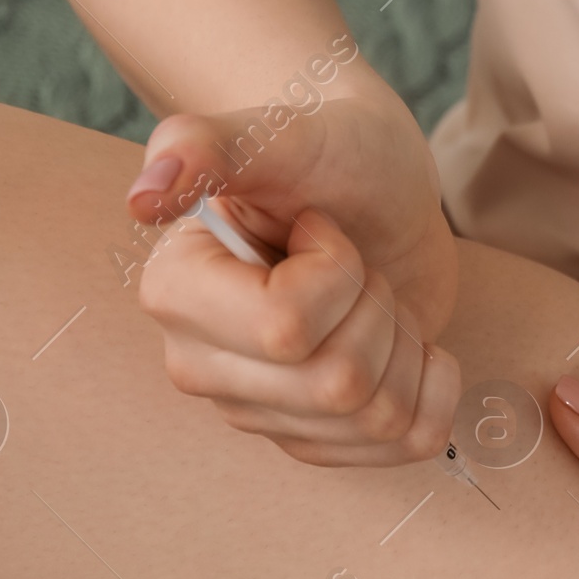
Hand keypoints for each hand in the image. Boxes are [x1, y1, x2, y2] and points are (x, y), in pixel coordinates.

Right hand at [126, 74, 458, 465]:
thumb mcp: (279, 132)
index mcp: (175, 291)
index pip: (287, 328)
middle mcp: (199, 364)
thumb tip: (144, 196)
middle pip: (338, 384)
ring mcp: (257, 412)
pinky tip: (409, 343)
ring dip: (405, 343)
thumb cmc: (329, 155)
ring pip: (376, 418)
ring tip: (373, 296)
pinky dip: (434, 387)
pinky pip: (404, 446)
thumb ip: (206, 145)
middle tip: (356, 265)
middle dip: (378, 308)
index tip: (322, 228)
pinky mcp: (314, 437)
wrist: (378, 190)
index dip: (337, 273)